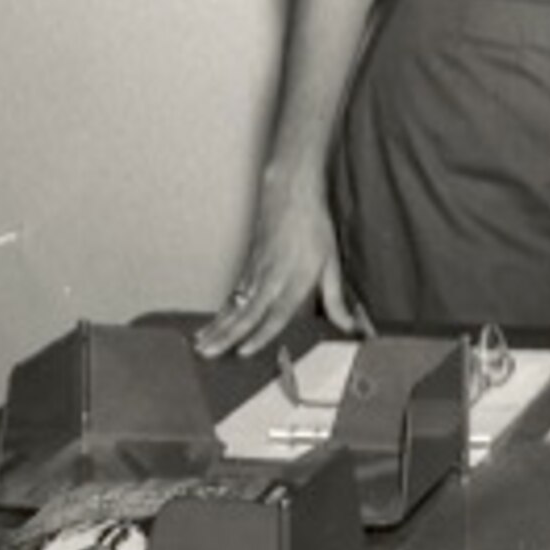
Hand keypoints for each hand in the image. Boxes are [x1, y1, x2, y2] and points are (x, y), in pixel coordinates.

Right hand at [194, 174, 364, 358]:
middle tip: (207, 354)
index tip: (243, 352)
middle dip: (225, 337)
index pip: (276, 314)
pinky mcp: (248, 266)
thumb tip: (349, 325)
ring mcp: (256, 272)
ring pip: (234, 305)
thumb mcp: (332, 263)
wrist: (291, 195)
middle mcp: (272, 279)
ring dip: (216, 327)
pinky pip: (233, 294)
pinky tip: (211, 324)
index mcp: (295, 280)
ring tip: (201, 346)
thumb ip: (336, 299)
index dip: (260, 336)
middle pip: (246, 313)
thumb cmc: (314, 227)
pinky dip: (220, 312)